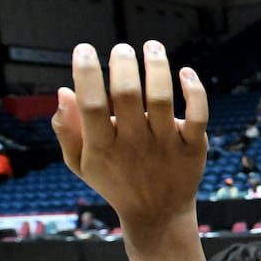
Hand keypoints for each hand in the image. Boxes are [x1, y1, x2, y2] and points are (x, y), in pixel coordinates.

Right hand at [52, 41, 206, 227]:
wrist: (158, 214)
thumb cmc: (114, 181)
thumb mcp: (81, 163)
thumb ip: (66, 130)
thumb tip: (63, 91)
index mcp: (102, 146)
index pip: (91, 105)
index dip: (86, 74)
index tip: (84, 49)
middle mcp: (134, 144)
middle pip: (127, 97)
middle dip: (123, 66)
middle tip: (122, 48)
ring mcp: (166, 146)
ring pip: (161, 100)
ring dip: (157, 68)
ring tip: (152, 46)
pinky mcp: (193, 148)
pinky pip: (197, 116)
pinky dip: (194, 92)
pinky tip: (186, 72)